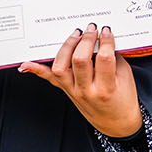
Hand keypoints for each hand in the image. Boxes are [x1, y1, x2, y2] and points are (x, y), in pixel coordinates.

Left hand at [20, 23, 141, 138]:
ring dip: (66, 47)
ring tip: (75, 35)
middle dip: (85, 40)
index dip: (104, 41)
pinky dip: (36, 69)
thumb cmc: (122, 98)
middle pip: (79, 60)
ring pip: (61, 67)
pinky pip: (49, 79)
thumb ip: (114, 56)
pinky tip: (26, 62)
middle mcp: (87, 91)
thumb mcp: (124, 76)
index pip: (104, 59)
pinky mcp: (65, 91)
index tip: (105, 30)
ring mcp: (73, 91)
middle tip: (90, 29)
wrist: (115, 121)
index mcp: (106, 88)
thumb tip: (101, 36)